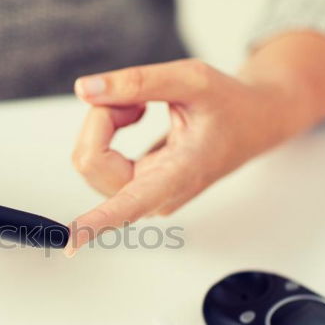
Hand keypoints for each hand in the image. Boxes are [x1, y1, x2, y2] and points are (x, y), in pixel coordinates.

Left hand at [65, 58, 315, 256]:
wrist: (253, 122)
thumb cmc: (229, 104)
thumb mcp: (192, 79)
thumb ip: (138, 83)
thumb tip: (84, 89)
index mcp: (178, 175)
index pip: (129, 205)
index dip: (96, 223)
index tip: (71, 244)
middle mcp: (156, 196)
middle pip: (91, 162)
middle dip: (101, 119)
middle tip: (136, 99)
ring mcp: (143, 197)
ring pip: (89, 160)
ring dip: (103, 124)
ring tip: (140, 107)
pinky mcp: (134, 189)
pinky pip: (96, 159)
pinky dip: (106, 130)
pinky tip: (134, 117)